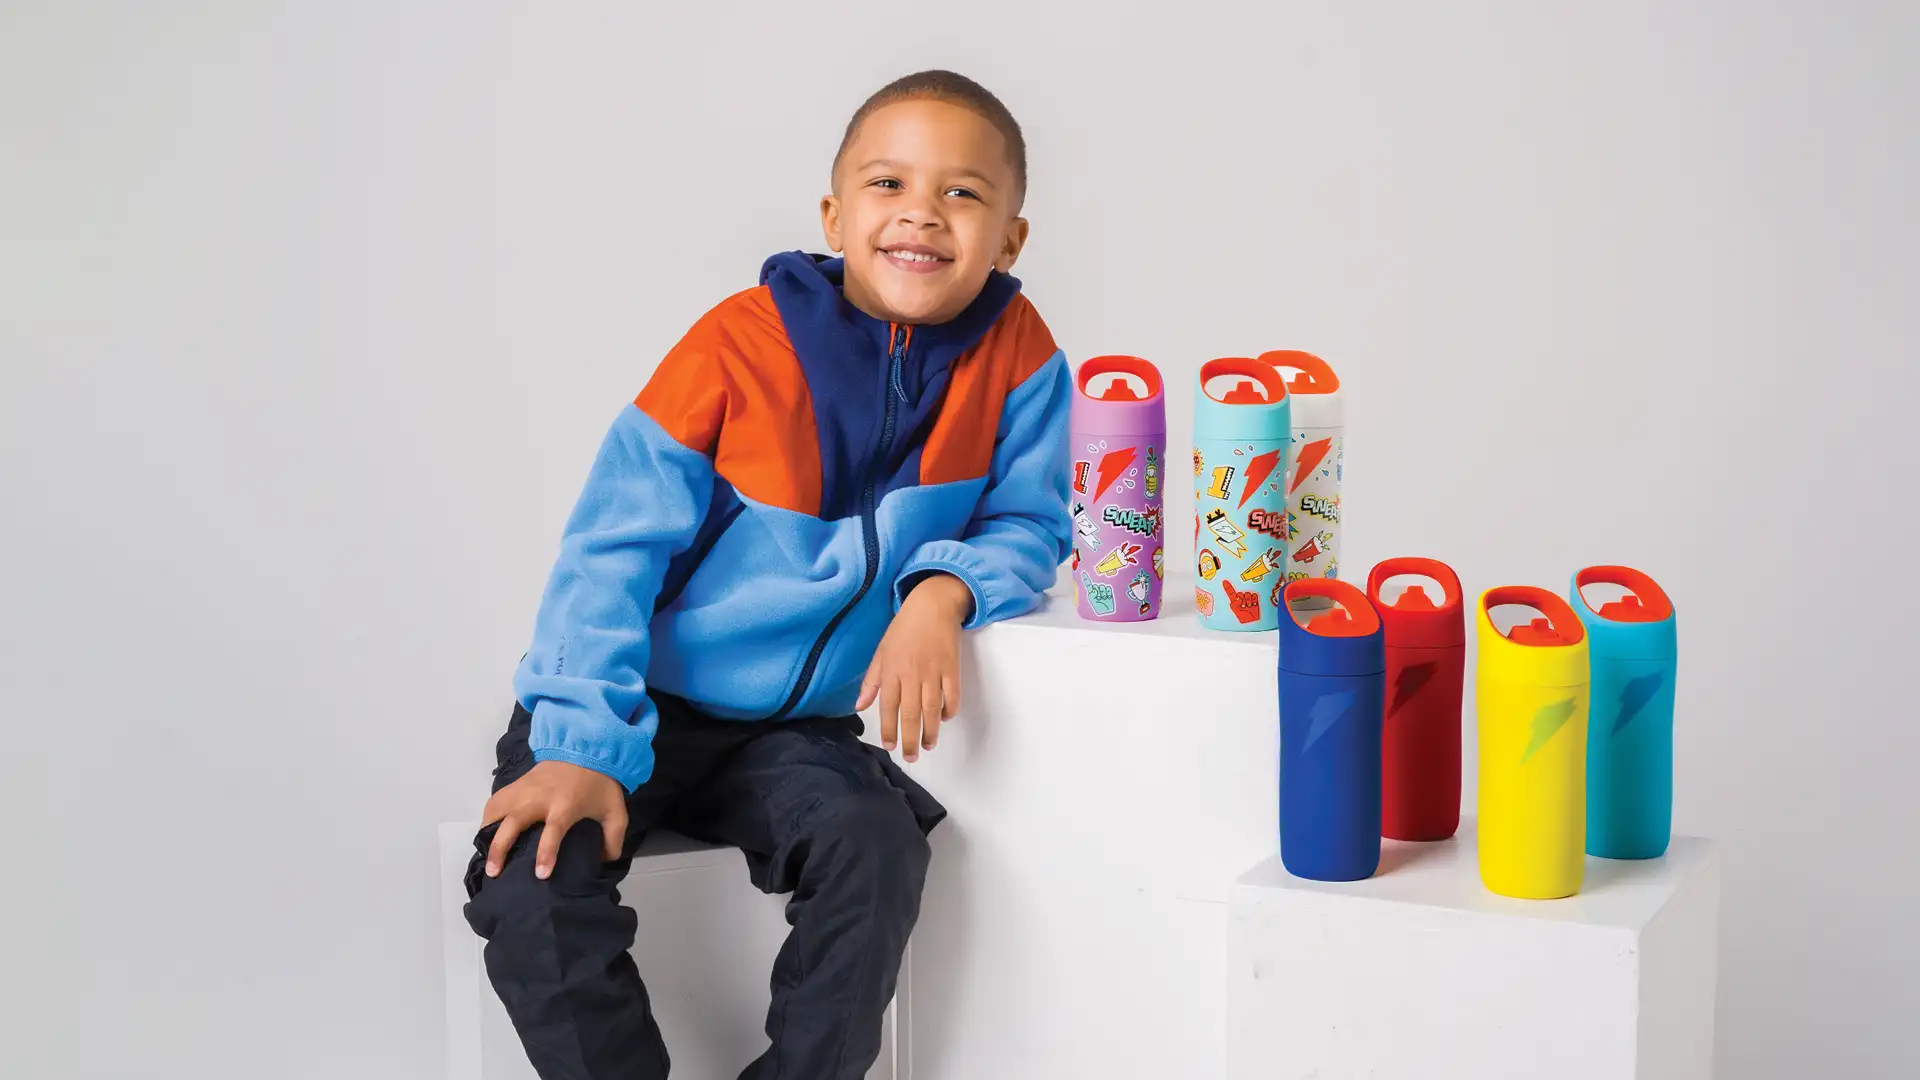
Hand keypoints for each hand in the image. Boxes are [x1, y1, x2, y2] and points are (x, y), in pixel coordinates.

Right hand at [480, 759, 627, 879]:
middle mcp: (540, 798)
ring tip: (485, 853)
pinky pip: (495, 800)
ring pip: (497, 809)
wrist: (586, 747)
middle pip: (513, 823)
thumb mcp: (615, 811)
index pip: (552, 832)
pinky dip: (488, 815)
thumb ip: (613, 839)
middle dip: (500, 848)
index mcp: (565, 806)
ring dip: (488, 831)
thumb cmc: (599, 783)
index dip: (546, 853)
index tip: (540, 874)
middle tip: (494, 872)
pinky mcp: (517, 783)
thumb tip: (604, 861)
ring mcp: (525, 789)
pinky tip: (488, 830)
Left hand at [858, 574, 971, 761]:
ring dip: (930, 731)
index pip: (888, 706)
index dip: (888, 728)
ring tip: (927, 746)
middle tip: (910, 757)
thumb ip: (871, 681)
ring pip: (931, 709)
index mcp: (892, 670)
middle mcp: (912, 673)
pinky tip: (944, 720)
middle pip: (911, 713)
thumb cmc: (904, 628)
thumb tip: (859, 706)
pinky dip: (949, 710)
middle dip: (910, 739)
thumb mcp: (880, 651)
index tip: (890, 745)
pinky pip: (952, 695)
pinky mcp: (952, 667)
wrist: (933, 605)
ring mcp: (933, 671)